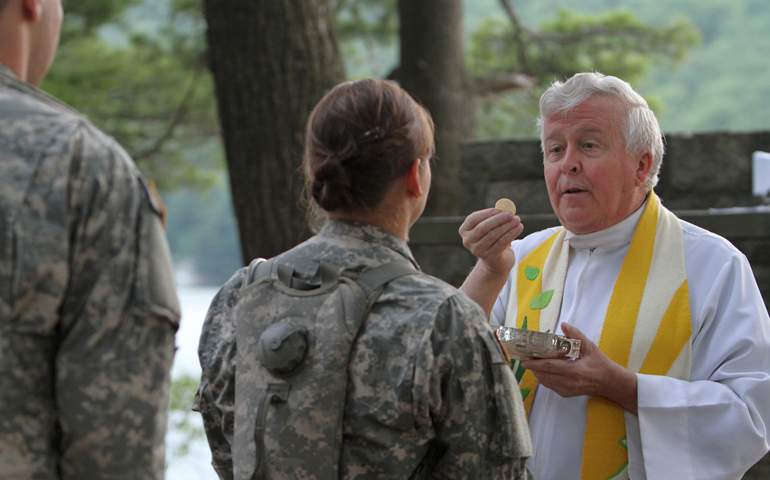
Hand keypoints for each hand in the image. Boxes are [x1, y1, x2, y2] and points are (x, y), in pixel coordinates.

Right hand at [459, 208, 523, 274]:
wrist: (496, 260)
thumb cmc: (493, 237)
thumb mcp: (491, 226)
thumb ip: (495, 216)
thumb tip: (505, 207)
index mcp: (464, 230)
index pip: (473, 219)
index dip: (486, 213)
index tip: (498, 209)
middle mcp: (468, 241)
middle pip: (483, 228)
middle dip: (498, 219)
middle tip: (510, 214)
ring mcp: (477, 250)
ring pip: (493, 235)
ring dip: (507, 226)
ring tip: (517, 220)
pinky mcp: (488, 257)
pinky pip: (501, 243)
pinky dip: (511, 234)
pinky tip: (519, 228)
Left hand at [521, 324, 638, 412]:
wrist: (609, 382)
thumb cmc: (599, 363)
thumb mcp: (590, 347)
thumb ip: (576, 336)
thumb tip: (564, 325)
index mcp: (575, 370)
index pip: (550, 367)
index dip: (536, 363)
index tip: (525, 359)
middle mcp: (570, 383)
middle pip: (544, 375)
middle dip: (533, 367)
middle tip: (526, 359)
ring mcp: (567, 390)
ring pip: (546, 382)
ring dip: (538, 373)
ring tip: (534, 363)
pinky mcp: (566, 394)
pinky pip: (550, 386)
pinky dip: (545, 378)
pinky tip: (544, 370)